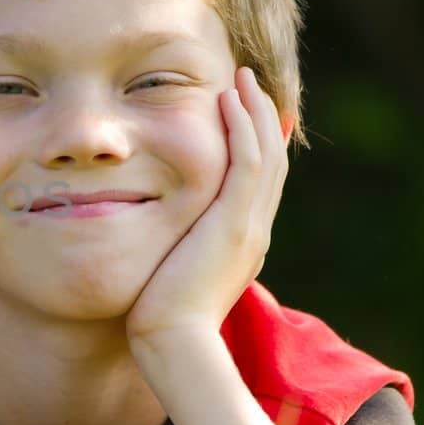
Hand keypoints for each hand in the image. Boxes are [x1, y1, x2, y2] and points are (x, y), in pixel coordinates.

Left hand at [125, 66, 288, 343]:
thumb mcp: (171, 276)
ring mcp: (248, 225)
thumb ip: (173, 252)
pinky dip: (243, 128)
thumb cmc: (161, 321)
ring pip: (265, 155)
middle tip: (248, 85)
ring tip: (240, 79)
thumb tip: (154, 241)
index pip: (256, 181)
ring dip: (254, 112)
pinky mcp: (235, 223)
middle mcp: (253, 229)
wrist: (176, 345)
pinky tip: (229, 101)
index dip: (255, 143)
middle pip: (269, 161)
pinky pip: (248, 163)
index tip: (244, 114)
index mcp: (241, 241)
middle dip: (261, 119)